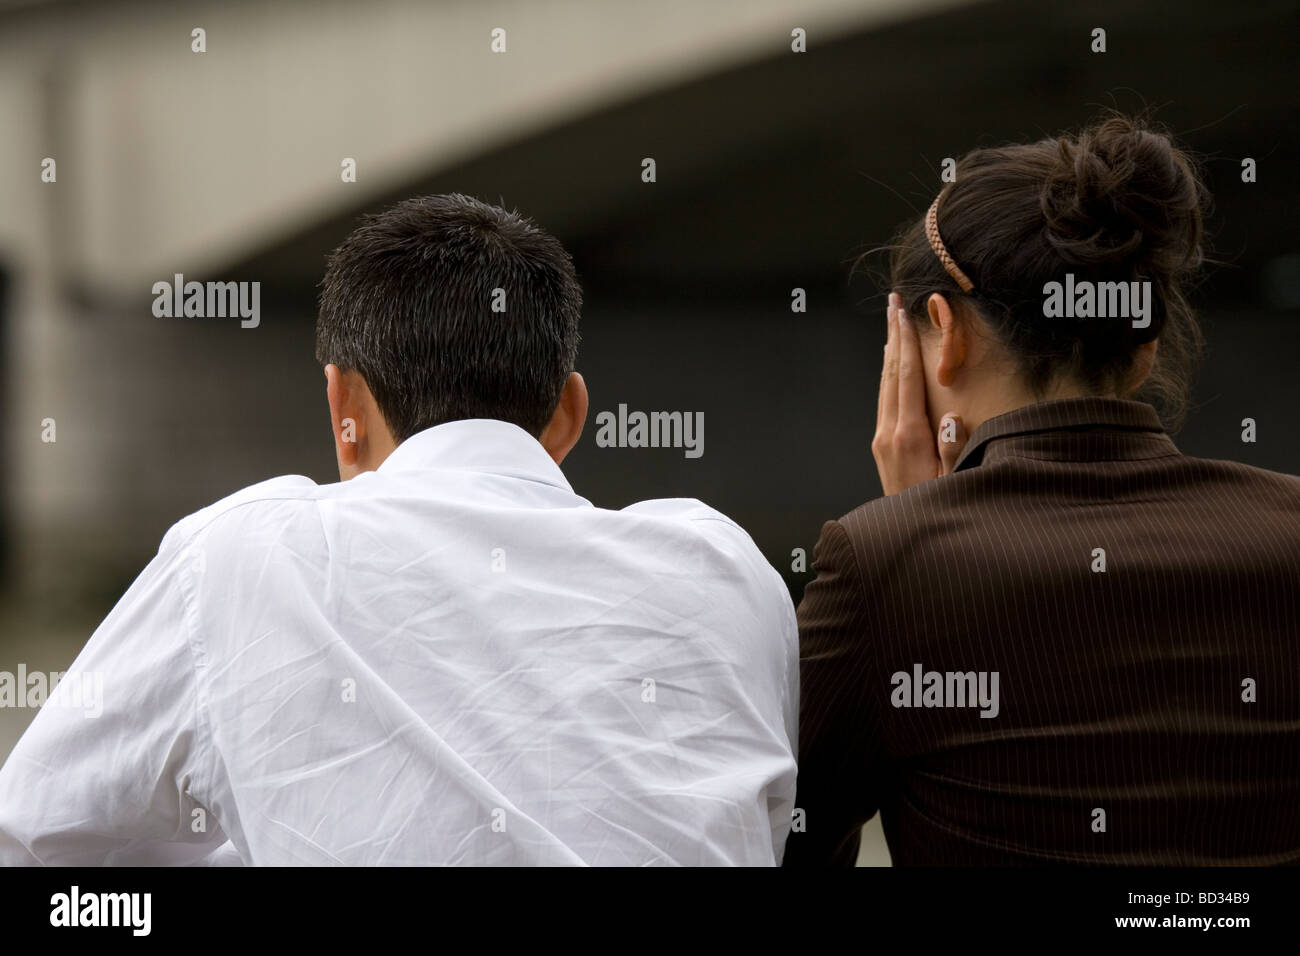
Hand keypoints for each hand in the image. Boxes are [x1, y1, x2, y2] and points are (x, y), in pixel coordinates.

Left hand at [872, 292, 966, 494]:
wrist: (902, 539)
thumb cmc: (936, 509)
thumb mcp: (953, 483)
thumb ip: (953, 450)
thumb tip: (951, 417)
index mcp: (908, 436)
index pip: (906, 378)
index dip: (905, 343)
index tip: (903, 314)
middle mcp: (889, 433)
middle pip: (890, 373)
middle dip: (893, 336)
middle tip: (893, 303)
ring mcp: (882, 440)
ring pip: (884, 385)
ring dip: (889, 353)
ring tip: (893, 325)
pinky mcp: (881, 448)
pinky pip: (884, 401)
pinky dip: (889, 376)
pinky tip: (892, 368)